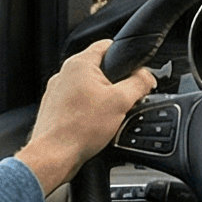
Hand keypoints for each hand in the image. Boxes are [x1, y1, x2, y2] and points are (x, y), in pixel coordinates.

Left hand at [17, 39, 156, 197]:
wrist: (54, 156)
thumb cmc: (79, 129)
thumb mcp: (121, 102)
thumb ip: (139, 83)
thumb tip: (147, 77)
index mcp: (79, 64)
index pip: (108, 45)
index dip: (127, 56)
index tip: (136, 71)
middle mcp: (64, 74)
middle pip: (100, 69)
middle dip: (116, 83)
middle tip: (124, 100)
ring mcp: (56, 92)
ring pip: (89, 88)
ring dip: (102, 99)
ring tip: (108, 117)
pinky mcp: (54, 109)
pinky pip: (78, 103)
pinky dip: (89, 112)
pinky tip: (95, 126)